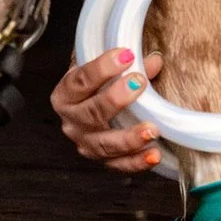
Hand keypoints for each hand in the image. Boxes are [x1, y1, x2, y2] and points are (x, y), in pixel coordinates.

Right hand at [51, 46, 166, 172]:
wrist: (91, 106)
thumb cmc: (97, 85)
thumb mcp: (105, 70)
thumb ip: (129, 65)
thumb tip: (154, 62)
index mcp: (66, 94)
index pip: (80, 81)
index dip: (102, 68)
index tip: (125, 55)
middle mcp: (72, 121)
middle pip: (91, 113)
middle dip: (115, 99)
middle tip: (138, 83)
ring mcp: (86, 143)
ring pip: (105, 144)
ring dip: (129, 138)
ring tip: (152, 129)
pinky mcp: (102, 160)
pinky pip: (119, 165)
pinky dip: (137, 161)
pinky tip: (154, 154)